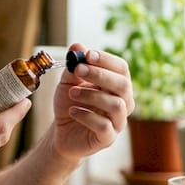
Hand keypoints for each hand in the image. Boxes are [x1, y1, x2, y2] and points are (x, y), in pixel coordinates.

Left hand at [50, 45, 133, 160]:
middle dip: (100, 74)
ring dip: (91, 95)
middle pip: (123, 85)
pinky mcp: (107, 138)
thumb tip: (77, 46)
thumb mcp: (68, 82)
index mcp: (116, 85)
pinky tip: (73, 111)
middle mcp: (123, 102)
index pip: (121, 68)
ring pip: (116, 105)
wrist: (61, 131)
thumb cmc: (70, 103)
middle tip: (78, 70)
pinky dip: (86, 116)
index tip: (88, 55)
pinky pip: (104, 126)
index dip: (106, 60)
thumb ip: (74, 66)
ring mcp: (117, 121)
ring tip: (72, 94)